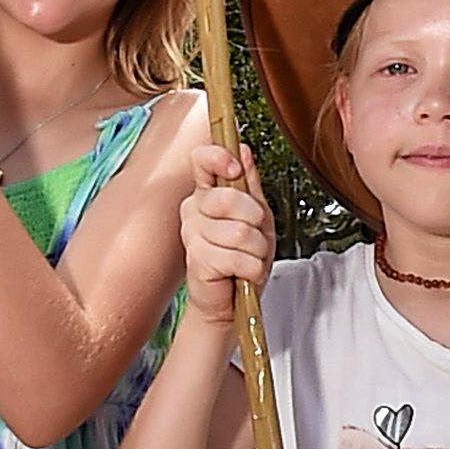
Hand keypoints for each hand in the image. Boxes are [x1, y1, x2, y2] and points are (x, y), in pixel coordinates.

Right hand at [181, 141, 273, 327]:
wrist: (233, 298)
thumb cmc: (243, 255)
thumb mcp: (257, 215)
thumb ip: (250, 183)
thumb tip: (243, 150)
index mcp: (207, 193)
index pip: (202, 160)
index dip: (219, 158)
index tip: (235, 168)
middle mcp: (194, 210)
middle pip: (229, 197)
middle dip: (256, 220)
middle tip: (254, 234)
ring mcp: (192, 234)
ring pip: (239, 232)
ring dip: (257, 249)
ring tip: (248, 257)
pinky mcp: (197, 260)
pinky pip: (238, 257)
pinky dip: (252, 268)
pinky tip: (241, 272)